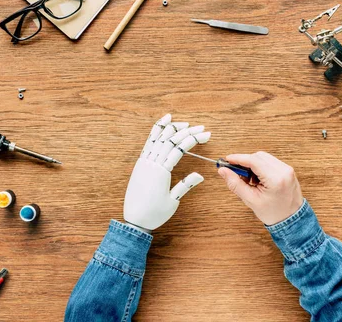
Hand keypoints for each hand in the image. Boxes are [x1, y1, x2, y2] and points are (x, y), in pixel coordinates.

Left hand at [124, 114, 210, 230]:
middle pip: (171, 140)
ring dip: (172, 127)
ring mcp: (144, 161)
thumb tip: (200, 174)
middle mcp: (152, 163)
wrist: (134, 221)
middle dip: (188, 131)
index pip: (180, 148)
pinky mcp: (140, 163)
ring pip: (159, 137)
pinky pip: (149, 141)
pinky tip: (164, 121)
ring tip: (186, 123)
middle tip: (202, 128)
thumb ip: (185, 185)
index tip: (207, 135)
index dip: (194, 139)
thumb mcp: (173, 201)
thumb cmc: (154, 213)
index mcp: (161, 172)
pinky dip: (156, 129)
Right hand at [218, 152, 303, 225]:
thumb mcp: (251, 200)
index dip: (238, 158)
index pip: (253, 160)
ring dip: (252, 165)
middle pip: (258, 156)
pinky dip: (260, 167)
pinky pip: (270, 161)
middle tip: (236, 173)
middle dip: (245, 162)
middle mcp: (284, 170)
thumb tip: (223, 171)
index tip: (227, 160)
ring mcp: (287, 169)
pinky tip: (258, 179)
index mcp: (276, 179)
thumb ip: (235, 184)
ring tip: (249, 180)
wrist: (292, 220)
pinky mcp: (287, 169)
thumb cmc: (273, 213)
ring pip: (263, 157)